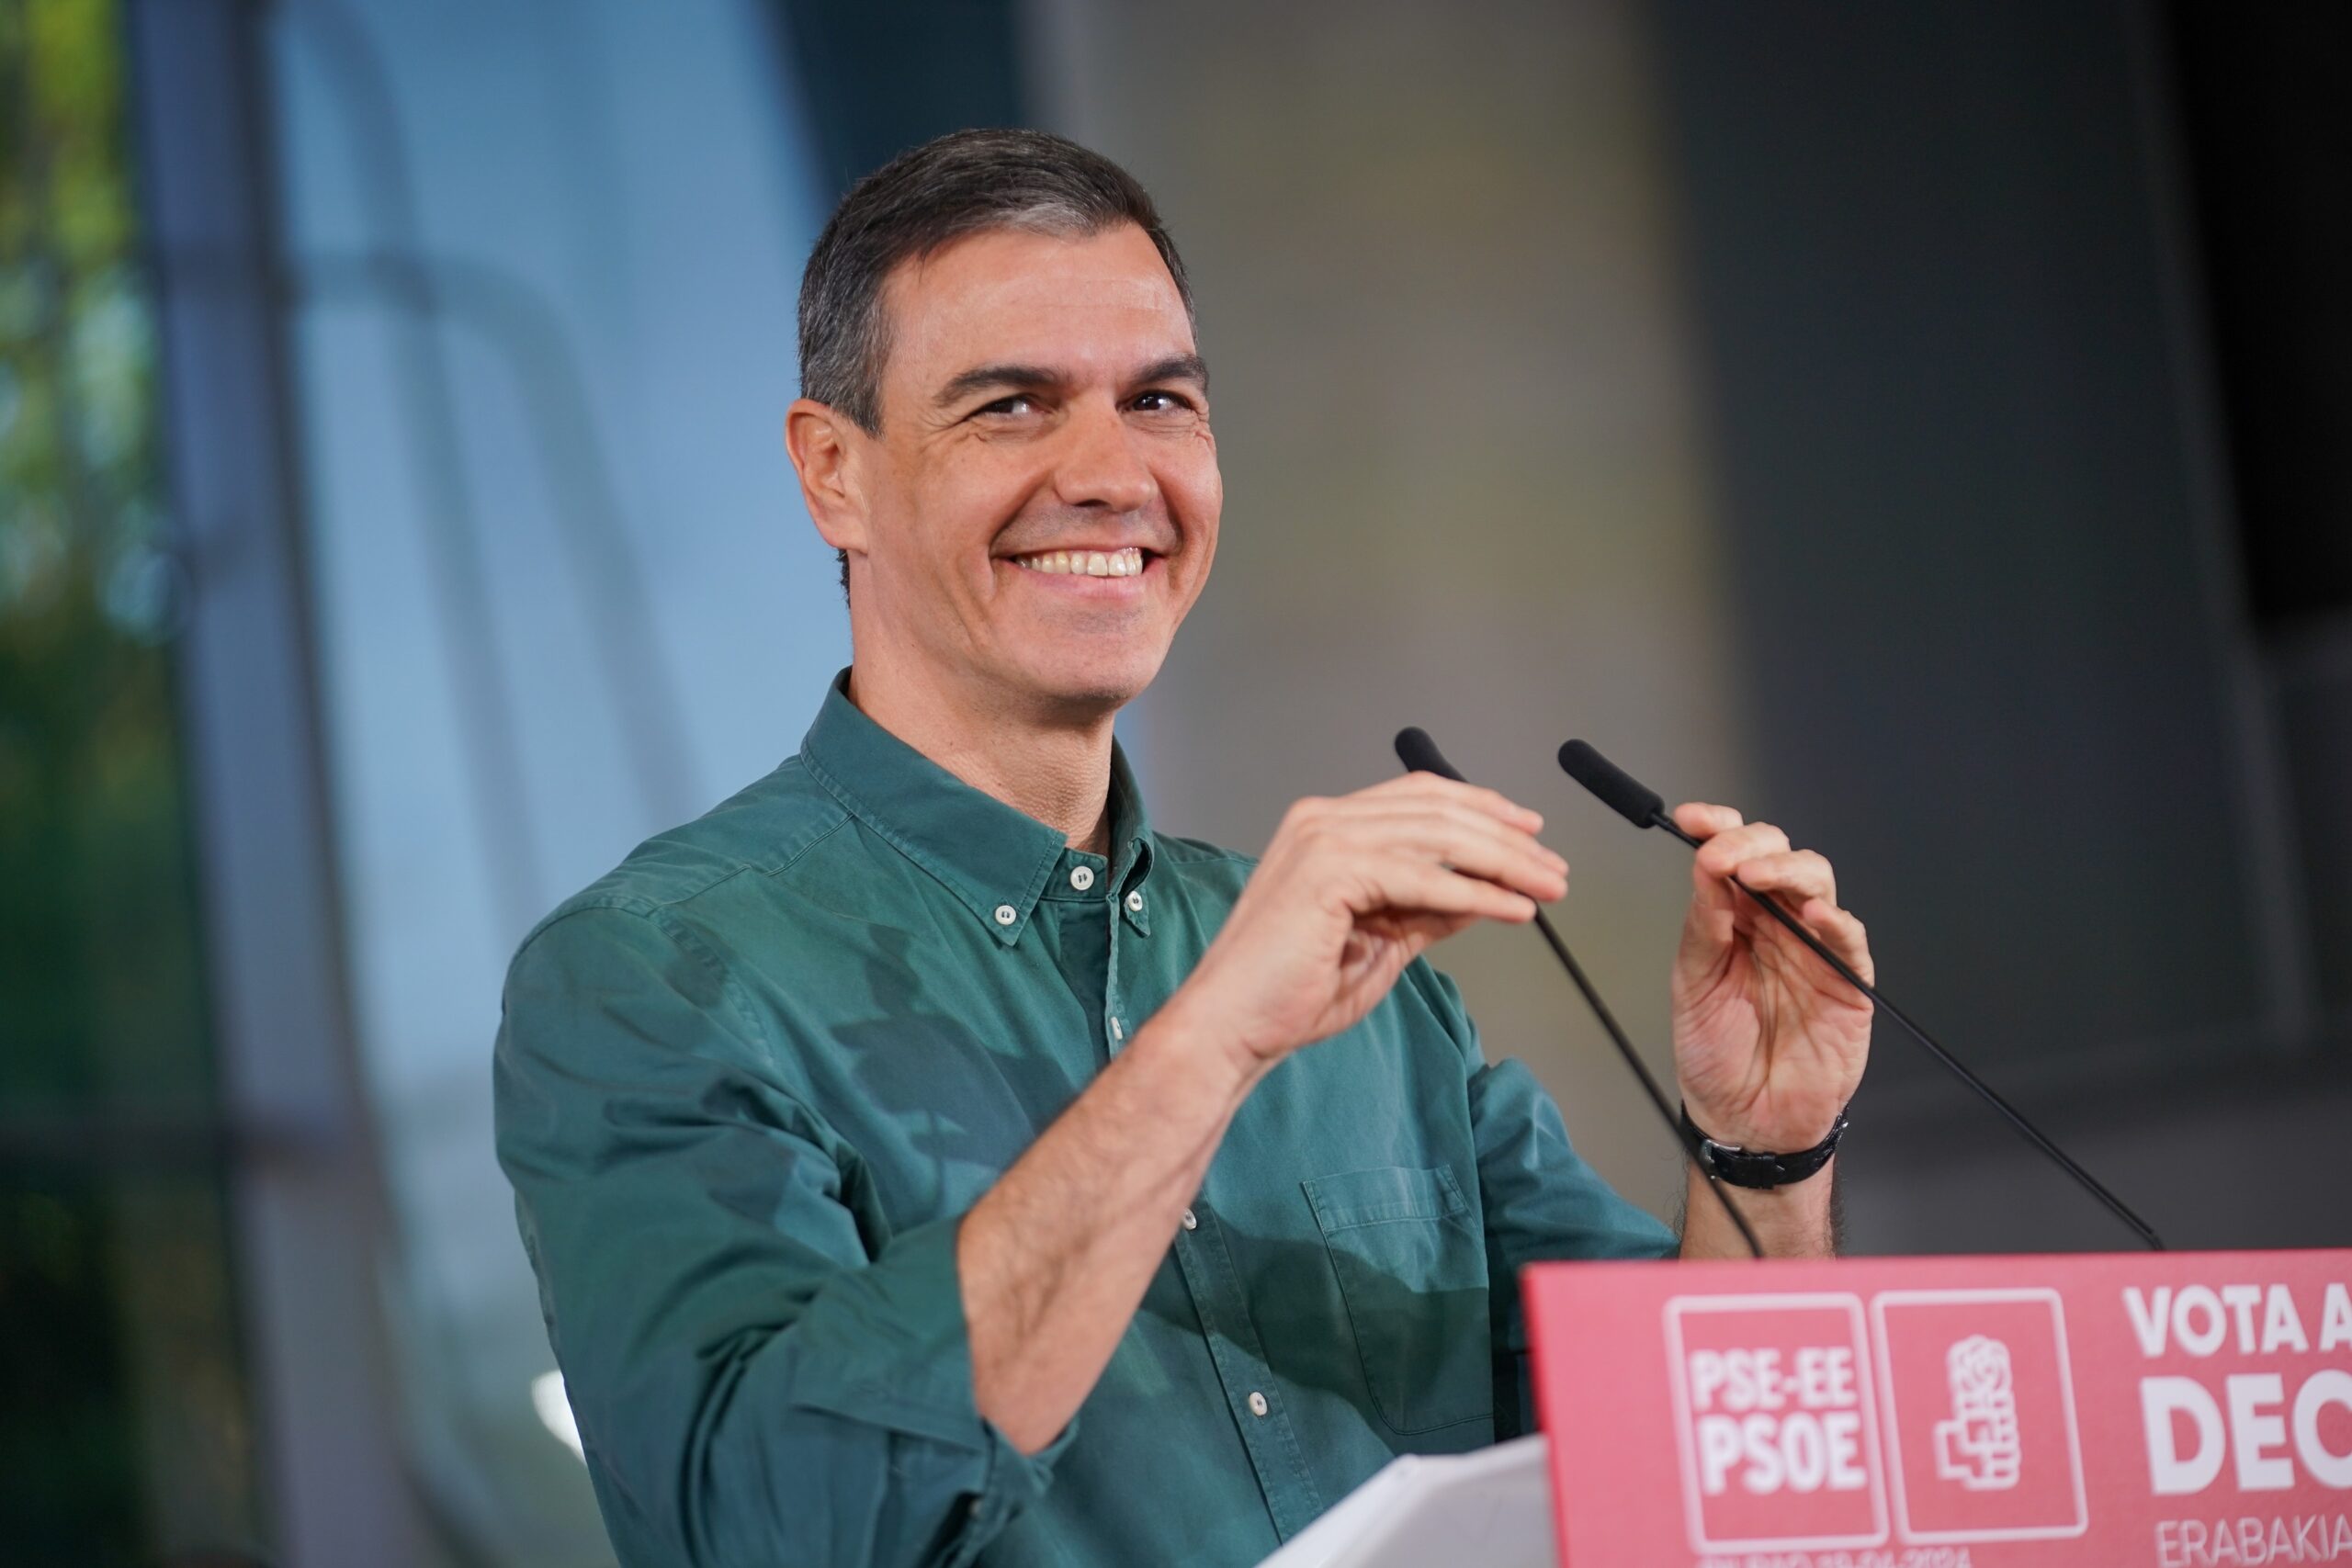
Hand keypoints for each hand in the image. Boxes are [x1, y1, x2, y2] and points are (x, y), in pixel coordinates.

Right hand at [1167, 773, 1567, 1079]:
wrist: (1232, 1025)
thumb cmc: (1289, 994)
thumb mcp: (1380, 943)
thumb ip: (1425, 912)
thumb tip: (1483, 894)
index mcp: (1325, 826)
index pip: (1419, 797)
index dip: (1481, 809)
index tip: (1530, 834)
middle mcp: (1322, 819)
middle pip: (1438, 809)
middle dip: (1507, 838)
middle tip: (1556, 867)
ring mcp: (1323, 837)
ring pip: (1439, 837)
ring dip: (1505, 863)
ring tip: (1549, 887)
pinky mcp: (1331, 870)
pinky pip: (1426, 878)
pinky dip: (1478, 893)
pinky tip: (1514, 910)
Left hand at [1668, 803, 1871, 1154]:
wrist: (1745, 1119)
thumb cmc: (1715, 1055)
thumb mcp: (1693, 984)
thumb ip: (1703, 926)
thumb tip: (1705, 867)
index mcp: (1734, 918)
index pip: (1732, 855)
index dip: (1717, 828)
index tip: (1692, 818)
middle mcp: (1775, 924)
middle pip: (1778, 855)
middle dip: (1750, 843)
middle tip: (1721, 854)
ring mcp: (1813, 948)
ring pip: (1816, 882)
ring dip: (1786, 869)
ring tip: (1753, 876)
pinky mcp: (1847, 980)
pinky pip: (1849, 938)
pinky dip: (1833, 919)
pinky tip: (1809, 913)